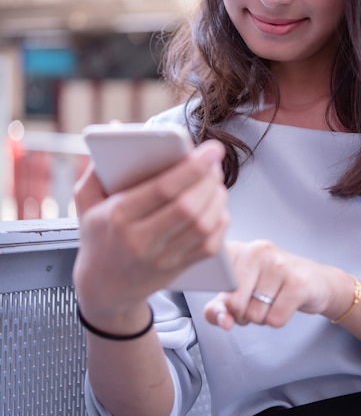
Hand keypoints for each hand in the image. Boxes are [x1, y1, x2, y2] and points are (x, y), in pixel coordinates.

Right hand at [73, 140, 228, 330]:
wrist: (104, 288)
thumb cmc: (97, 235)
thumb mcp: (86, 201)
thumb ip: (99, 165)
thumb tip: (116, 127)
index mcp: (118, 217)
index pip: (163, 190)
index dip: (192, 167)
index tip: (211, 149)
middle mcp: (141, 241)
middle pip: (188, 207)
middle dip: (209, 179)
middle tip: (215, 161)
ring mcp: (161, 258)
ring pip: (203, 225)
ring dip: (217, 198)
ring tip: (216, 180)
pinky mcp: (178, 269)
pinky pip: (209, 245)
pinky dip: (220, 221)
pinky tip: (217, 205)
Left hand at [204, 240, 354, 329]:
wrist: (316, 282)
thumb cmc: (272, 286)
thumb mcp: (239, 294)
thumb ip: (219, 309)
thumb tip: (223, 321)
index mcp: (238, 249)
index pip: (214, 277)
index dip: (218, 296)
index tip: (226, 298)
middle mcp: (257, 250)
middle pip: (234, 302)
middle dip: (242, 314)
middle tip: (255, 303)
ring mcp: (278, 264)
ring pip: (255, 314)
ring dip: (262, 318)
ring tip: (272, 301)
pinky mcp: (298, 282)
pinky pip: (275, 319)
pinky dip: (278, 320)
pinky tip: (285, 304)